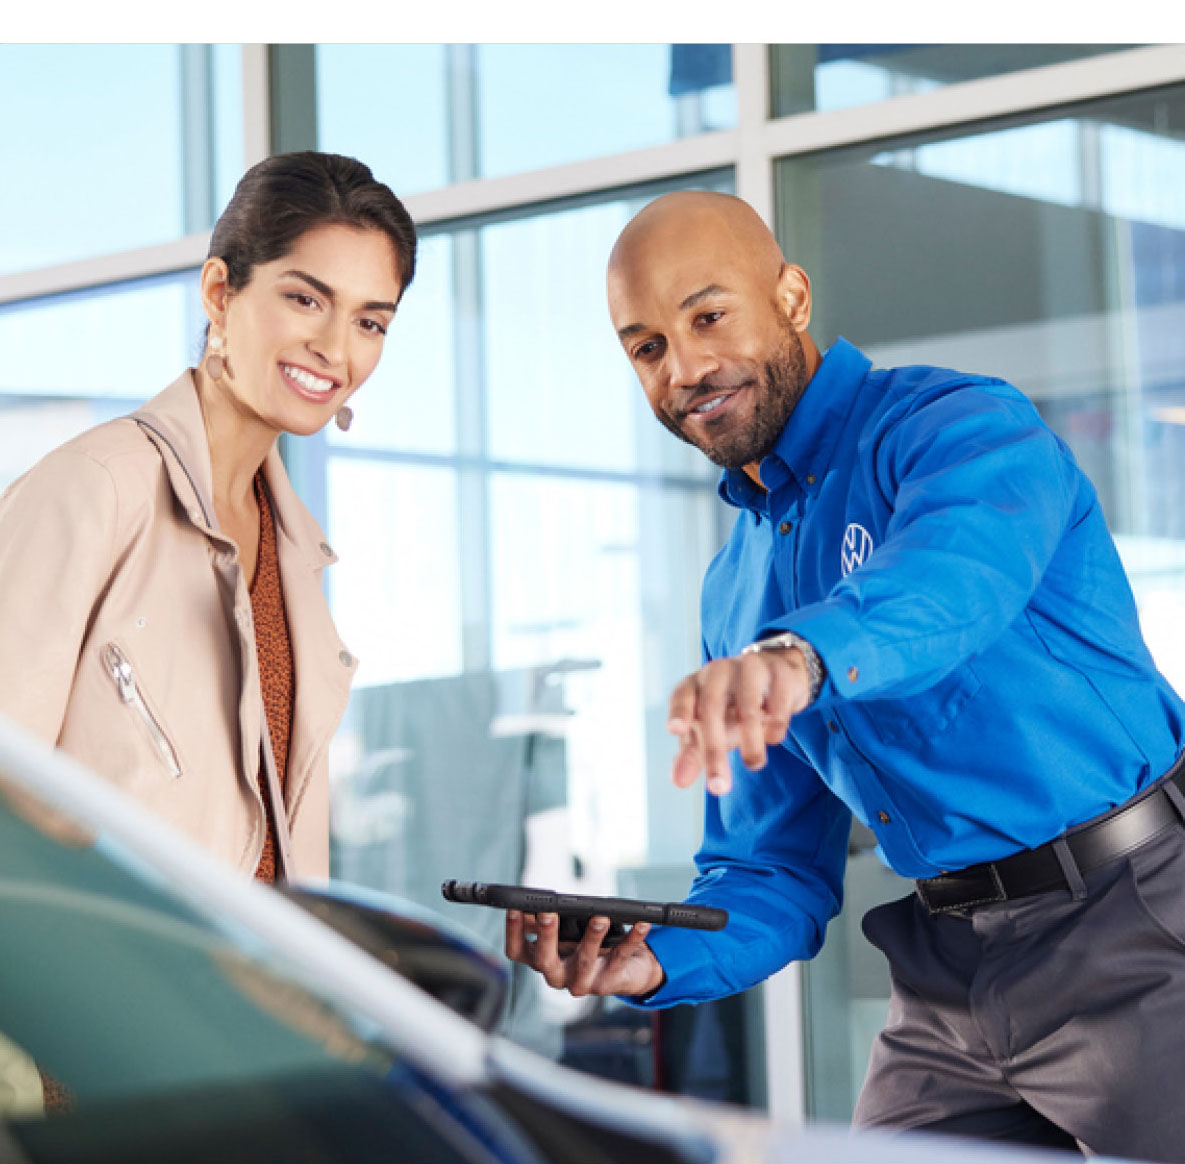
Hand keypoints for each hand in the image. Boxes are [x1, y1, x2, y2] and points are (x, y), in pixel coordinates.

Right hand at [505, 911, 665, 997]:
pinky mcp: (609, 983)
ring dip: (592, 937)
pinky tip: (640, 924)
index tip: (514, 908)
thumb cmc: (590, 943)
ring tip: (600, 918)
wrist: (627, 970)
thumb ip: (550, 920)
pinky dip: (632, 939)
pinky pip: (620, 957)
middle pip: (544, 960)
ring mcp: (582, 982)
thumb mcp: (566, 931)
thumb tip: (536, 901)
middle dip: (546, 935)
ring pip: (584, 961)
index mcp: (542, 960)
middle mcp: (557, 975)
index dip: (512, 931)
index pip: (517, 951)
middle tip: (549, 913)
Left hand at [667, 648, 809, 794]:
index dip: (678, 712)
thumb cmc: (731, 708)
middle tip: (718, 788)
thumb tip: (678, 782)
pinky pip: (778, 705)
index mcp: (695, 684)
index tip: (675, 731)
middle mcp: (718, 672)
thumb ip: (691, 754)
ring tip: (753, 765)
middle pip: (711, 708)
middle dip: (713, 750)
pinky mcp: (779, 674)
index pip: (682, 695)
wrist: (774, 678)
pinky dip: (775, 727)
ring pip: (747, 708)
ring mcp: (749, 669)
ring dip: (750, 743)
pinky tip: (772, 738)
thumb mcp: (708, 729)